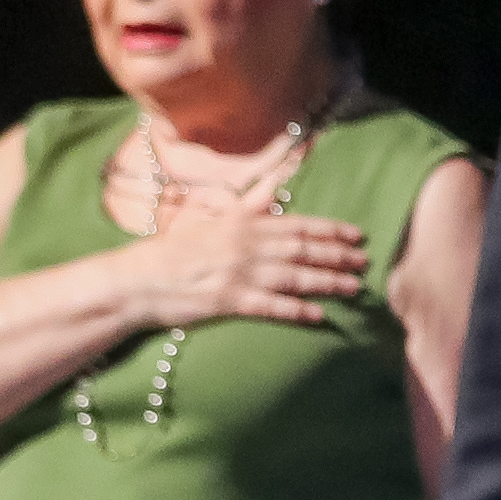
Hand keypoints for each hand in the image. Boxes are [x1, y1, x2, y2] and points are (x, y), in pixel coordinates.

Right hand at [111, 204, 368, 330]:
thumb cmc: (172, 249)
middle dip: (338, 256)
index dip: (331, 230)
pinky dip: (296, 311)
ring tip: (354, 288)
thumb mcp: (211, 218)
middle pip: (303, 250)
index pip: (297, 225)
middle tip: (365, 261)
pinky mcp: (228, 301)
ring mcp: (238, 274)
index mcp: (243, 224)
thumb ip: (249, 205)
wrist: (135, 280)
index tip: (357, 234)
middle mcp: (246, 246)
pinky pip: (271, 307)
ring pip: (294, 277)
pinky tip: (319, 316)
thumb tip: (276, 183)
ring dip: (328, 282)